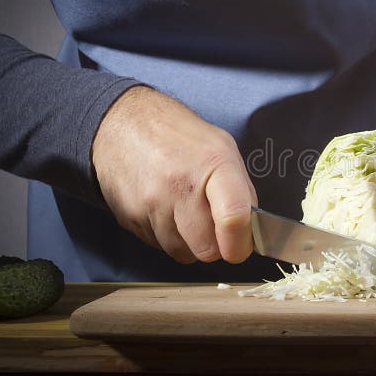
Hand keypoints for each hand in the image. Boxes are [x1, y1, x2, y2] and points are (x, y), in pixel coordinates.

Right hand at [92, 86, 256, 263]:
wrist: (124, 122)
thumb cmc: (179, 136)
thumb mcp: (223, 149)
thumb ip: (241, 191)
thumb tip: (251, 231)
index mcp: (213, 164)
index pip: (233, 217)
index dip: (239, 244)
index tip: (240, 248)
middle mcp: (180, 185)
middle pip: (206, 248)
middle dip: (214, 245)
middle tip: (213, 227)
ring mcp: (151, 203)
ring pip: (181, 252)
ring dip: (188, 243)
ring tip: (185, 212)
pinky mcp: (129, 216)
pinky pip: (156, 245)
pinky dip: (166, 236)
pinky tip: (165, 210)